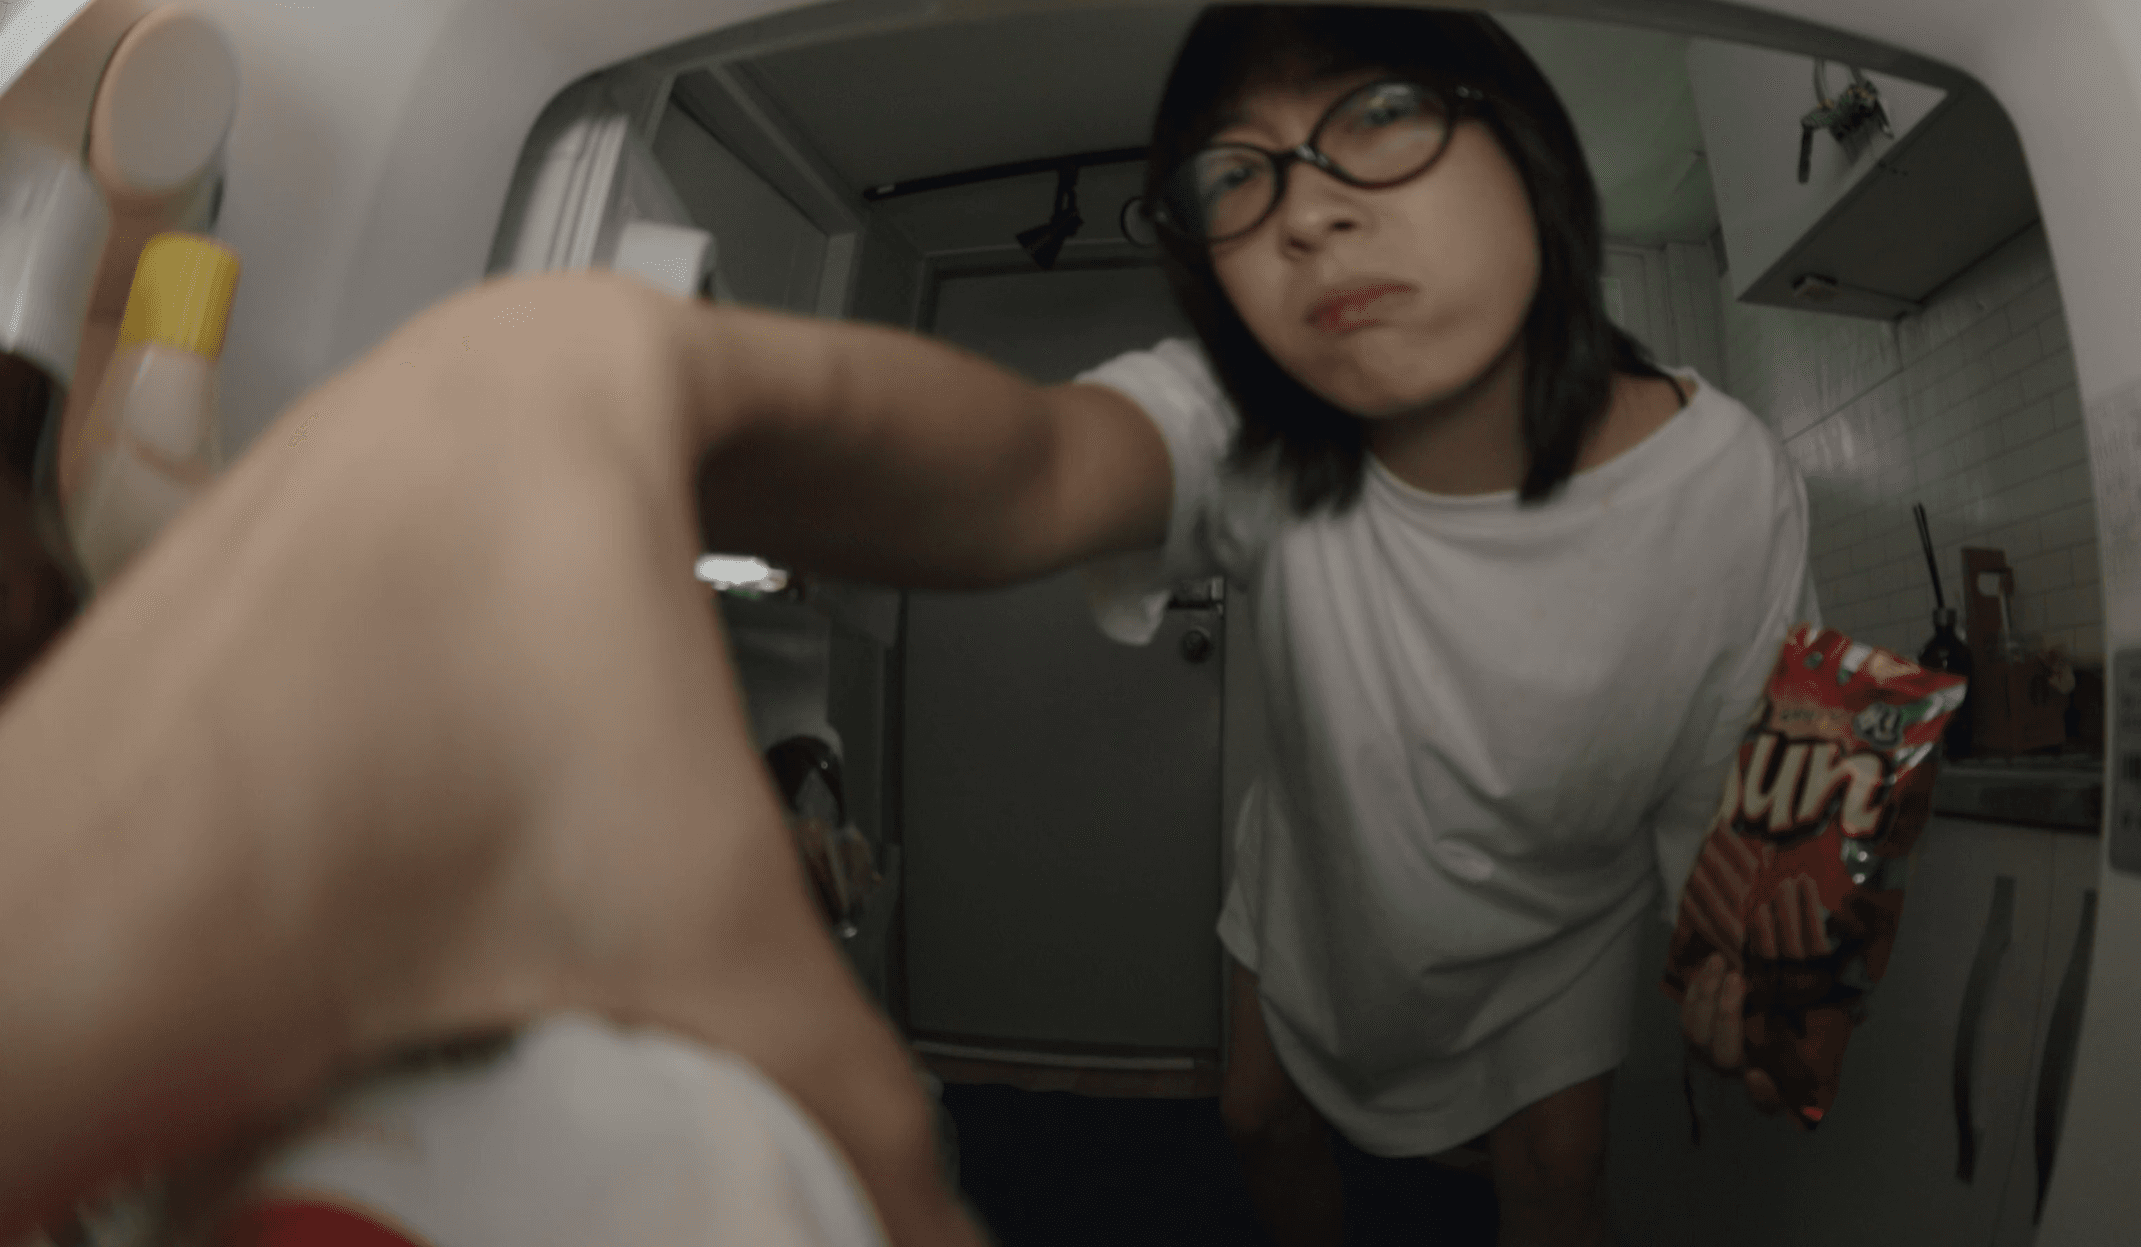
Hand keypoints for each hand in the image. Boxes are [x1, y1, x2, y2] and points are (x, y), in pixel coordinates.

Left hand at [0, 273, 978, 1245]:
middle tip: (1013, 521)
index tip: (1106, 475)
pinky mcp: (290, 584)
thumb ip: (860, 1094)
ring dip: (749, 525)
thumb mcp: (700, 956)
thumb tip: (930, 1222)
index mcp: (584, 391)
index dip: (1022, 452)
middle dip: (903, 482)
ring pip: (616, 472)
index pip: (875, 392)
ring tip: (852, 565)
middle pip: (754, 417)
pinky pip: (513, 538)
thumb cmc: (321, 867)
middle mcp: (449, 401)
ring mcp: (354, 477)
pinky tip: (647, 671)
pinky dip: (616, 583)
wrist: (55, 946)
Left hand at [1677, 872, 1831, 1115]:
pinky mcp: (1699, 1028)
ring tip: (1725, 964)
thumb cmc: (1810, 1010)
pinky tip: (1714, 964)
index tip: (1756, 1075)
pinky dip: (1698, 988)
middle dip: (1726, 1019)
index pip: (1767, 1102)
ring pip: (1697, 1036)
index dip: (1760, 1094)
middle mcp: (1742, 1068)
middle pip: (1722, 1059)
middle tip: (1741, 981)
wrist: (1779, 991)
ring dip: (1708, 998)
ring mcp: (1715, 1050)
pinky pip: (1688, 1014)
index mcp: (1777, 1079)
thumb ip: (1836, 1027)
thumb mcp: (1829, 1022)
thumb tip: (1860, 1012)